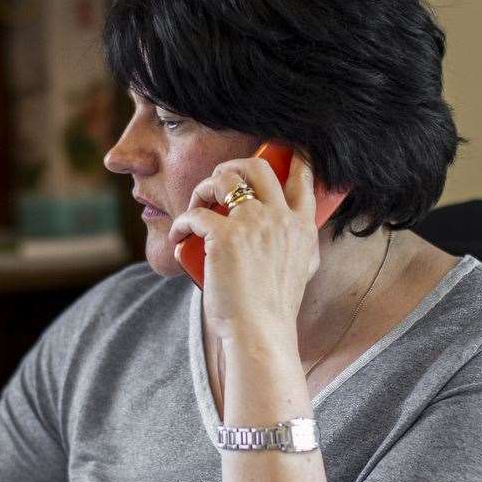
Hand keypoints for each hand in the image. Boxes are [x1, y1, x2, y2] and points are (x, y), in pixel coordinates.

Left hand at [168, 153, 320, 341]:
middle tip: (218, 179)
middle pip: (256, 167)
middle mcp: (280, 217)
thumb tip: (298, 232)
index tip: (276, 150)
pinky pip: (195, 214)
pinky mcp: (223, 236)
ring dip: (203, 187)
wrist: (260, 332)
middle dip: (232, 165)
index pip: (302, 176)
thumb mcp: (302, 269)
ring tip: (196, 206)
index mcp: (302, 226)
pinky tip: (179, 234)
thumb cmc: (274, 308)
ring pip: (223, 179)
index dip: (290, 156)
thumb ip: (301, 245)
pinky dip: (181, 222)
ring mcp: (252, 223)